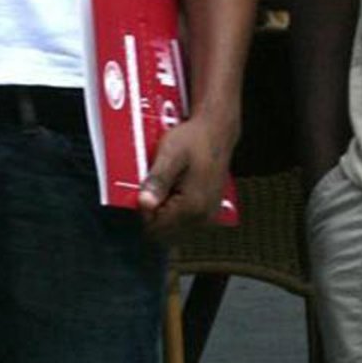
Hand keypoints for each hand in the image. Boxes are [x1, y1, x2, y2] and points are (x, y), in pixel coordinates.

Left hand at [137, 113, 236, 240]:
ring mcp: (209, 216)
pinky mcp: (210, 211)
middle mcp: (203, 217)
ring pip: (175, 229)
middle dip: (156, 212)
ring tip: (169, 185)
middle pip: (165, 232)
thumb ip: (157, 180)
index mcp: (192, 207)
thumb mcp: (170, 154)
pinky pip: (186, 223)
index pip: (155, 228)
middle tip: (157, 185)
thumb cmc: (193, 139)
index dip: (145, 208)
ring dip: (165, 212)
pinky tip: (177, 189)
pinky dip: (177, 211)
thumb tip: (144, 203)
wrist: (217, 130)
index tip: (148, 187)